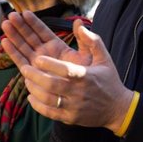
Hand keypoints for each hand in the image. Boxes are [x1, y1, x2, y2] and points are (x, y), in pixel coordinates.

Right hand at [1, 11, 86, 68]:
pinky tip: (4, 41)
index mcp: (57, 46)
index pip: (43, 31)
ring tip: (5, 24)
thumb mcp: (89, 53)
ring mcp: (38, 63)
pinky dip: (12, 52)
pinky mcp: (33, 73)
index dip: (34, 22)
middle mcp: (45, 53)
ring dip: (13, 36)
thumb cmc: (89, 73)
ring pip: (23, 47)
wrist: (85, 92)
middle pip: (30, 37)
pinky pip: (21, 61)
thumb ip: (84, 38)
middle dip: (20, 26)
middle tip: (10, 15)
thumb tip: (78, 21)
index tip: (25, 12)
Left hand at [19, 19, 133, 133]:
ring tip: (26, 79)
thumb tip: (78, 23)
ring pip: (48, 100)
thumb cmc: (109, 80)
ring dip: (34, 89)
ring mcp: (73, 107)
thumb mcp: (104, 58)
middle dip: (35, 76)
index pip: (66, 70)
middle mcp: (79, 92)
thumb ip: (92, 40)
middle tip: (25, 68)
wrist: (118, 109)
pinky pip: (49, 113)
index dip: (50, 65)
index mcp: (86, 76)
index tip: (37, 59)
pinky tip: (31, 96)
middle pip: (52, 85)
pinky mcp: (70, 118)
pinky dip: (37, 105)